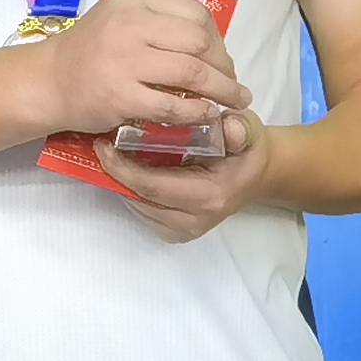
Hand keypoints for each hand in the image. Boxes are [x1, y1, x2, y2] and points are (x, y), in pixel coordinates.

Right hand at [35, 0, 249, 139]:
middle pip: (200, 40)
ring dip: (222, 90)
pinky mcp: (121, 96)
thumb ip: (160, 18)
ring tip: (234, 102)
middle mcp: (130, 23)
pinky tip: (207, 116)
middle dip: (224, 65)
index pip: (195, 11)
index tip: (221, 57)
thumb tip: (211, 39)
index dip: (218, 37)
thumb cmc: (90, 50)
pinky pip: (173, 104)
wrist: (48, 81)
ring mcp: (125, 60)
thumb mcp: (121, 16)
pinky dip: (198, 112)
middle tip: (230, 82)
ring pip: (192, 72)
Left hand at [91, 109, 268, 243]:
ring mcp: (187, 230)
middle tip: (103, 147)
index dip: (122, 167)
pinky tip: (133, 173)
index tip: (104, 145)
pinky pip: (146, 214)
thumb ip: (239, 129)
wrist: (257, 175)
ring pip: (139, 208)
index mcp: (209, 195)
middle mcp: (196, 219)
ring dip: (123, 183)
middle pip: (140, 199)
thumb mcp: (247, 130)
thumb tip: (231, 126)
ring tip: (115, 156)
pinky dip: (135, 193)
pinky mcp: (180, 234)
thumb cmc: (246, 148)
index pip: (152, 185)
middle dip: (117, 173)